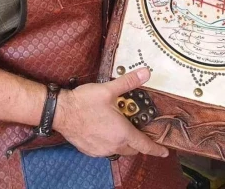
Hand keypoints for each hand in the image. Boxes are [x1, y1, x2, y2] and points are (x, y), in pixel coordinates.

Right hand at [53, 68, 168, 158]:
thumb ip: (129, 82)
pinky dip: (109, 143)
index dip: (157, 149)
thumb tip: (145, 73)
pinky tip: (104, 130)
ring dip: (123, 142)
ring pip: (119, 150)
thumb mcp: (108, 90)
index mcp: (122, 133)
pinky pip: (106, 150)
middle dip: (138, 142)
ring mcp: (101, 150)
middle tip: (137, 129)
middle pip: (133, 149)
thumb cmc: (84, 102)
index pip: (145, 145)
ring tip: (119, 127)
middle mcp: (113, 145)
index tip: (164, 151)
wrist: (60, 112)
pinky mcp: (90, 150)